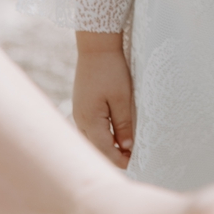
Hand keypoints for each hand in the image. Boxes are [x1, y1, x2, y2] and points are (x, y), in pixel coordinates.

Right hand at [72, 37, 134, 168]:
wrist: (96, 48)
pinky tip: (115, 136)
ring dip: (107, 147)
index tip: (135, 164)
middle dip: (113, 156)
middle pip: (96, 148)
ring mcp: (79, 114)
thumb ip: (124, 124)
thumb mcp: (122, 97)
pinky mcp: (82, 107)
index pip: (104, 149)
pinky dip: (102, 136)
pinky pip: (91, 130)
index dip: (119, 160)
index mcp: (90, 120)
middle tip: (133, 160)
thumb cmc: (111, 71)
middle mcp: (80, 120)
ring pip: (92, 140)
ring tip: (126, 151)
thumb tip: (126, 147)